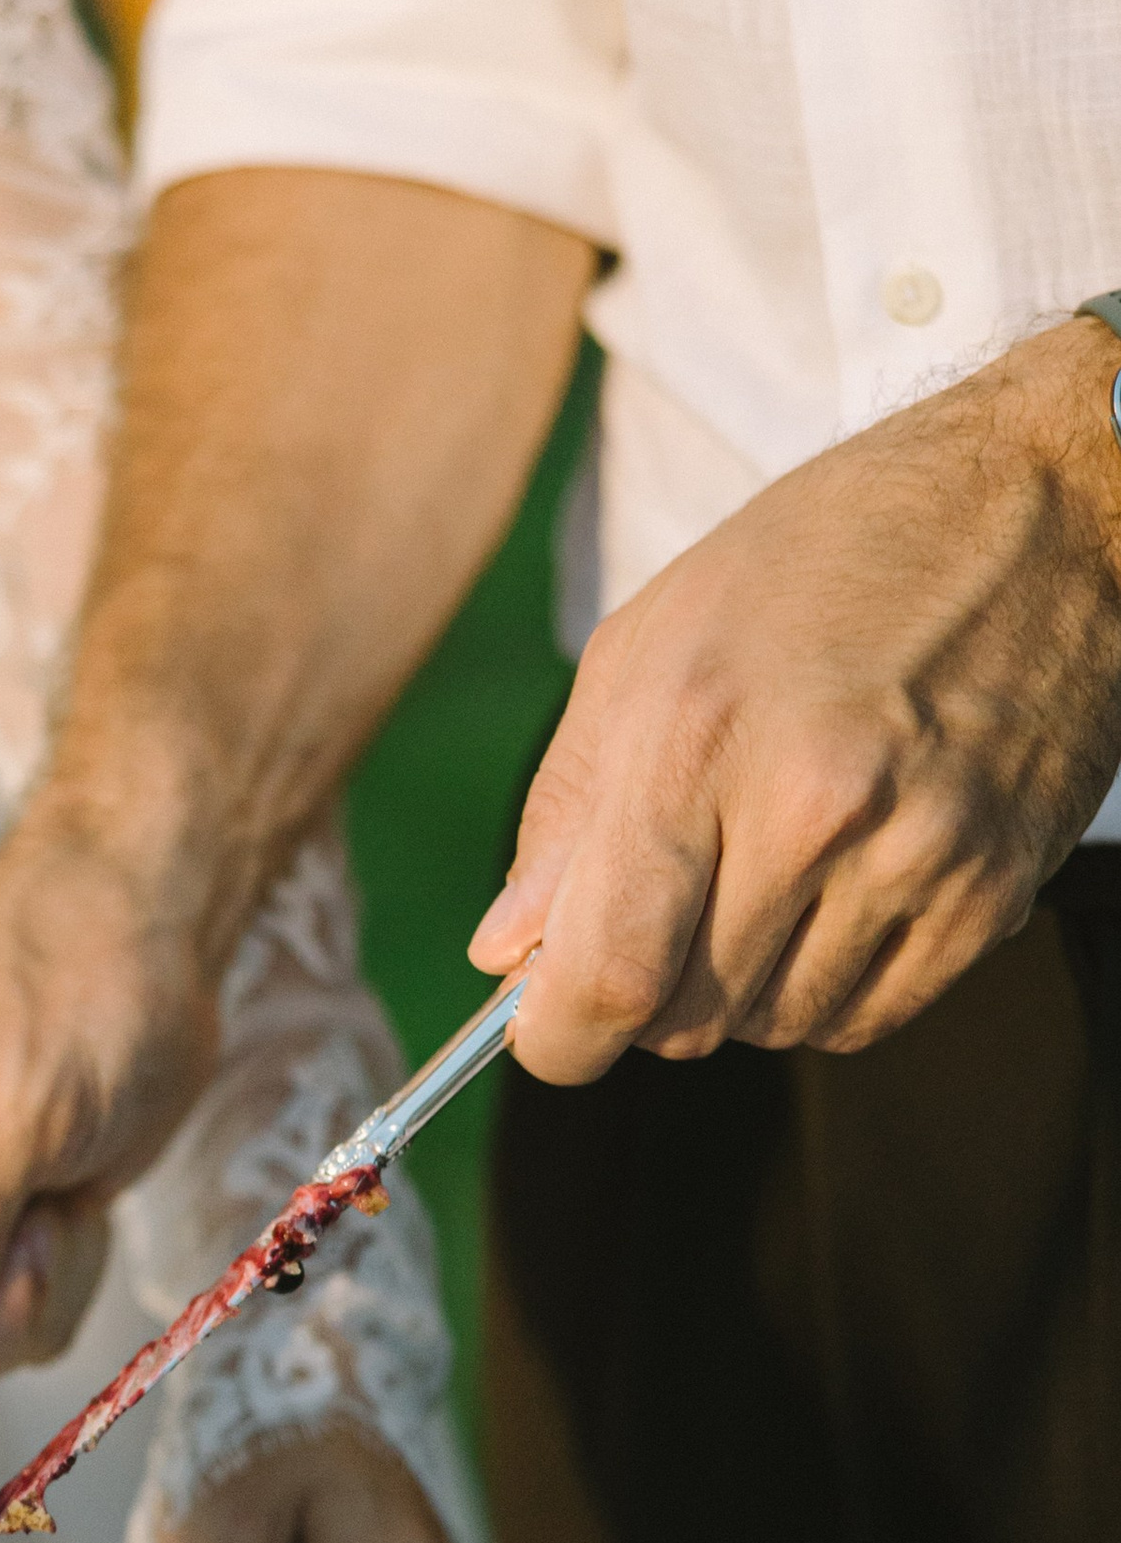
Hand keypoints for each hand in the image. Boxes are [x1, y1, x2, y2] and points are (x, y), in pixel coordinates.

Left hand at [474, 320, 1120, 1076]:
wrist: (1037, 505)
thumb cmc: (820, 562)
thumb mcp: (651, 643)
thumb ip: (566, 811)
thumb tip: (505, 953)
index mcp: (698, 735)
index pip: (610, 974)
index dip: (560, 1037)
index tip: (549, 1026)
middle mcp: (814, 806)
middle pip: (687, 1018)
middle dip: (647, 996)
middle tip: (664, 913)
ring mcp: (917, 855)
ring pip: (776, 1027)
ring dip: (742, 986)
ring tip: (763, 875)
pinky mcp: (993, 889)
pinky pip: (869, 1017)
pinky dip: (827, 986)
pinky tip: (833, 894)